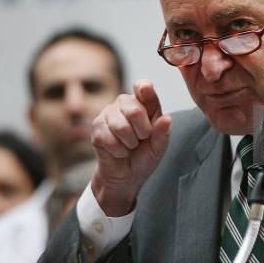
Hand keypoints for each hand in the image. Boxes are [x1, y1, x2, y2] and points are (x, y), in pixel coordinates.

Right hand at [90, 79, 171, 215]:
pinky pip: (108, 139)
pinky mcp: (96, 127)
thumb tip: (167, 119)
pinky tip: (118, 151)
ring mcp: (108, 113)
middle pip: (135, 110)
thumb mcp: (159, 147)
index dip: (144, 88)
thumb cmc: (144, 156)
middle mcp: (125, 103)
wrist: (126, 175)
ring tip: (130, 146)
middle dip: (143, 132)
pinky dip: (118, 151)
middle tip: (142, 139)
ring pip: (121, 126)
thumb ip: (163, 133)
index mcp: (144, 103)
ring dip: (130, 143)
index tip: (145, 89)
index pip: (143, 87)